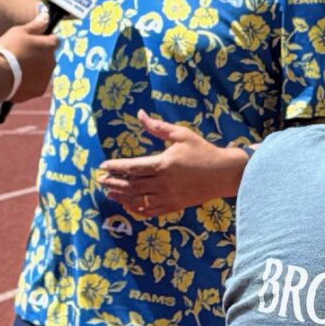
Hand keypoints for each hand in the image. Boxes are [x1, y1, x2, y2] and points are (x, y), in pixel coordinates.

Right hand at [0, 19, 56, 99]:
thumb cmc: (8, 49)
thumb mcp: (19, 32)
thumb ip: (35, 25)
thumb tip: (46, 16)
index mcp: (49, 46)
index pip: (54, 40)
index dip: (44, 39)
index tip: (33, 41)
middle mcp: (52, 62)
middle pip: (48, 57)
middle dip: (39, 56)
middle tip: (21, 55)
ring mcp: (46, 78)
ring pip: (43, 71)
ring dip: (35, 69)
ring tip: (17, 68)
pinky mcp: (39, 91)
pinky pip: (36, 84)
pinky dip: (29, 82)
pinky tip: (16, 79)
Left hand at [98, 113, 245, 218]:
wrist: (223, 173)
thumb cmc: (203, 151)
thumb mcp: (181, 134)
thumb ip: (158, 127)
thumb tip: (141, 114)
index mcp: (164, 164)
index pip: (133, 167)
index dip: (116, 167)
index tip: (103, 166)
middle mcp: (164, 183)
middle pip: (132, 185)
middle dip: (114, 182)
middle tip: (100, 180)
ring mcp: (168, 197)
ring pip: (138, 199)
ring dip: (121, 196)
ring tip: (109, 192)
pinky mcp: (174, 206)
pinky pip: (150, 211)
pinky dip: (136, 209)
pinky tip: (128, 204)